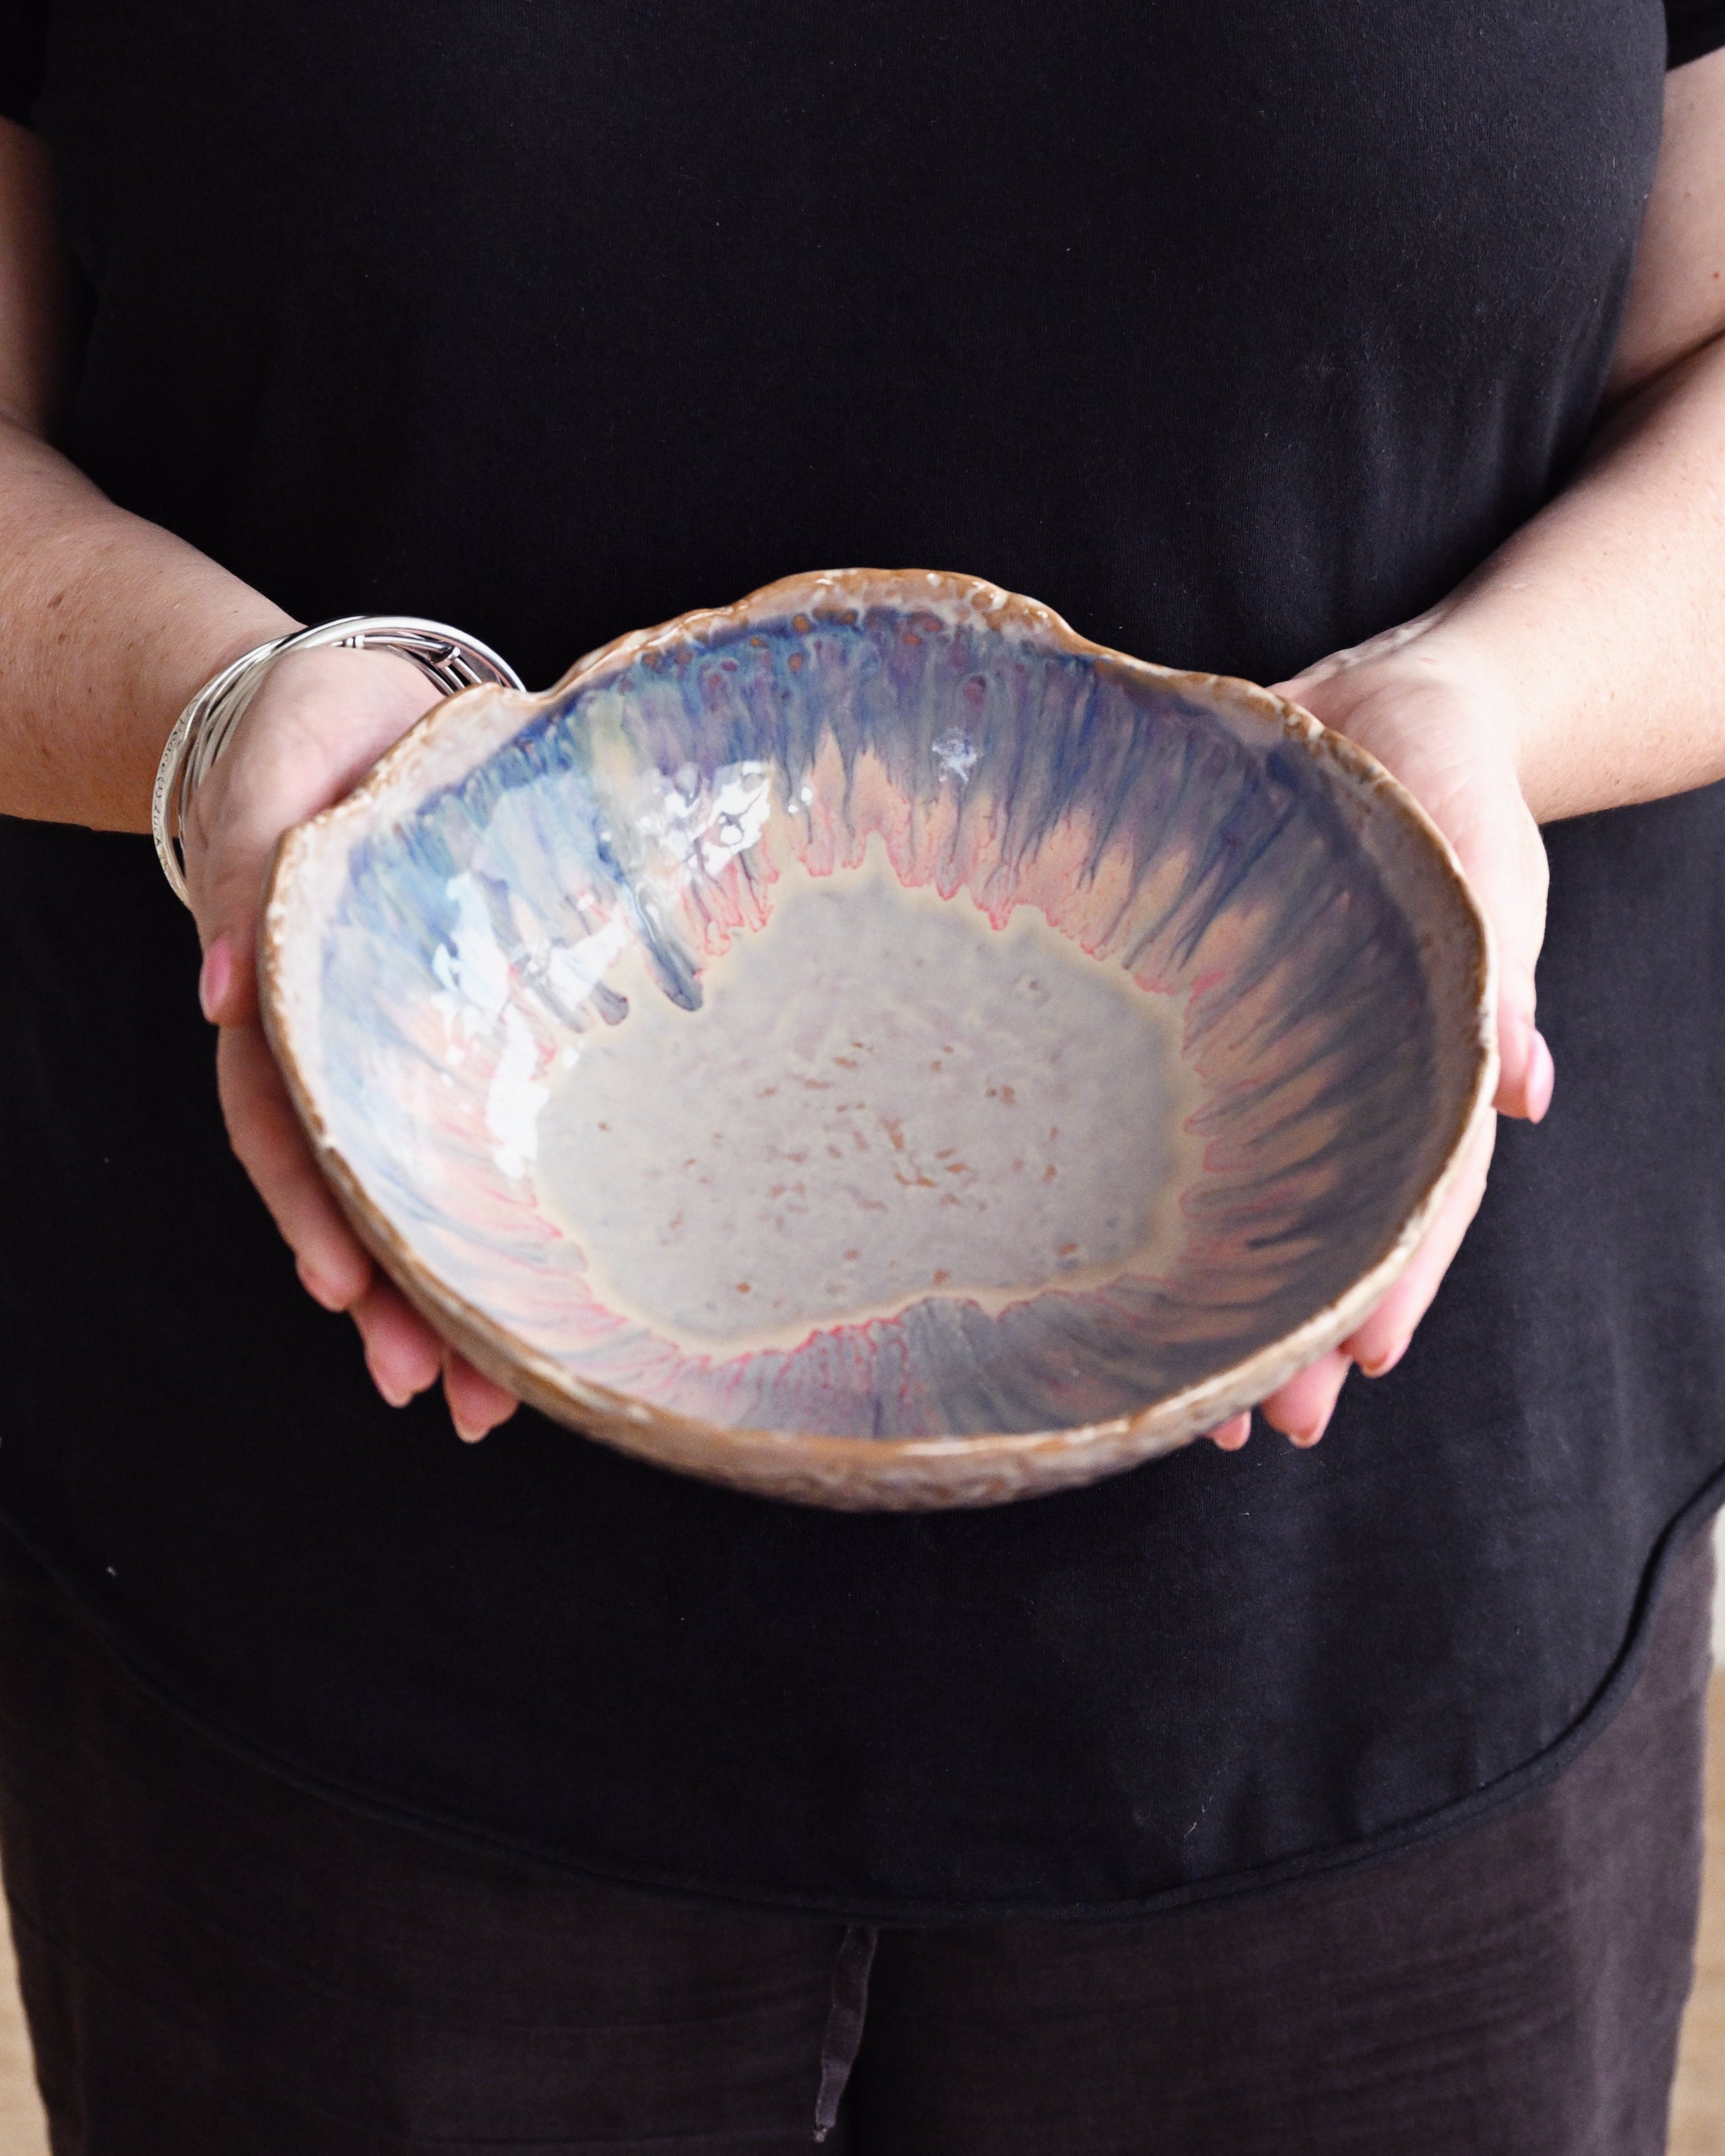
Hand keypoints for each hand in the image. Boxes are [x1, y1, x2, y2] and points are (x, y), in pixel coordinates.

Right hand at [181, 644, 519, 1442]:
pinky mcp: (472, 1033)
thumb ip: (236, 861)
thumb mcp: (270, 770)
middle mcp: (341, 1040)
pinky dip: (493, 1223)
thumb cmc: (313, 734)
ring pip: (417, 1190)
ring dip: (443, 1297)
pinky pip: (477, 1139)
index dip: (310, 1208)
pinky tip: (529, 1302)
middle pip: (355, 1190)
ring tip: (486, 1401)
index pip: (285, 1120)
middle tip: (439, 1395)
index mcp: (287, 989)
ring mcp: (405, 1046)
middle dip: (392, 1300)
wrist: (364, 706)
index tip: (342, 1292)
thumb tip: (215, 989)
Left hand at [1204, 620, 1552, 1453]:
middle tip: (1262, 1425)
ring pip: (1262, 1199)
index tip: (1364, 1360)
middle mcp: (1355, 1075)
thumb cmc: (1448, 788)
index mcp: (1433, 1052)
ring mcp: (1283, 1058)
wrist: (1374, 713)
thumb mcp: (1485, 861)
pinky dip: (1169, 1203)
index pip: (1423, 1185)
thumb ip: (1499, 968)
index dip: (1401, 1274)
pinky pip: (1188, 1126)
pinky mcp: (1206, 1021)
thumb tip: (1522, 1087)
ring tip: (1195, 1398)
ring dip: (1235, 1295)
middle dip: (1303, 1326)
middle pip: (1333, 1221)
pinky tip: (1129, 1275)